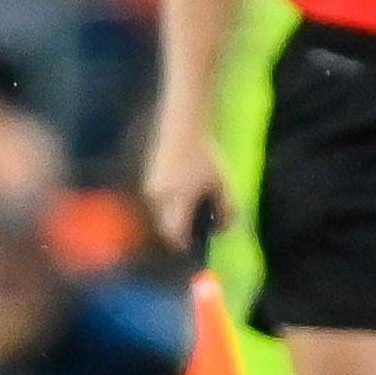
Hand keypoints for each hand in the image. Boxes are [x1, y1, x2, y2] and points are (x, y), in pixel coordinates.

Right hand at [140, 115, 222, 252]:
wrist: (182, 129)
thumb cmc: (205, 156)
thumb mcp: (222, 183)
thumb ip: (227, 208)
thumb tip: (223, 229)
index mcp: (178, 200)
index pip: (175, 235)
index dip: (184, 245)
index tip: (194, 246)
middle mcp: (159, 199)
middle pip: (165, 229)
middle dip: (178, 233)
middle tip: (195, 230)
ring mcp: (151, 190)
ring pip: (159, 217)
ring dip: (172, 219)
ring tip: (191, 209)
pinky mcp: (149, 182)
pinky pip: (156, 205)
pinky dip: (168, 207)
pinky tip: (184, 196)